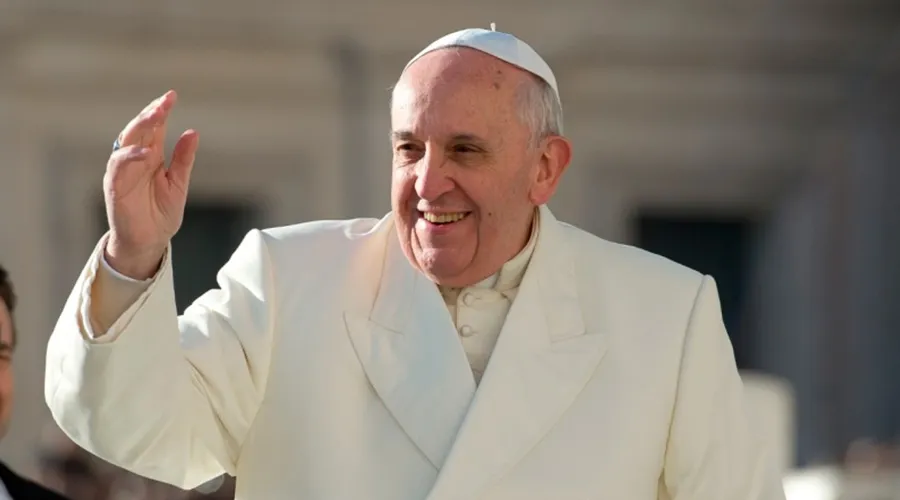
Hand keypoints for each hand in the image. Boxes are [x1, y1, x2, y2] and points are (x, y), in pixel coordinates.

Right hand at [103, 90, 198, 279]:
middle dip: (152, 113)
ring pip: (126, 141)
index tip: (171, 96)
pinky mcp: (115, 186)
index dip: (161, 111)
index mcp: (152, 156)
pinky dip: (130, 156)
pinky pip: (118, 166)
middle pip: (140, 128)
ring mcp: (124, 171)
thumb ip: (184, 159)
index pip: (154, 127)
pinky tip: (146, 151)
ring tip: (156, 115)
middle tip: (165, 101)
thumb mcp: (179, 184)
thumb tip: (193, 132)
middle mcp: (135, 159)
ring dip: (140, 126)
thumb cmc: (160, 214)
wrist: (149, 242)